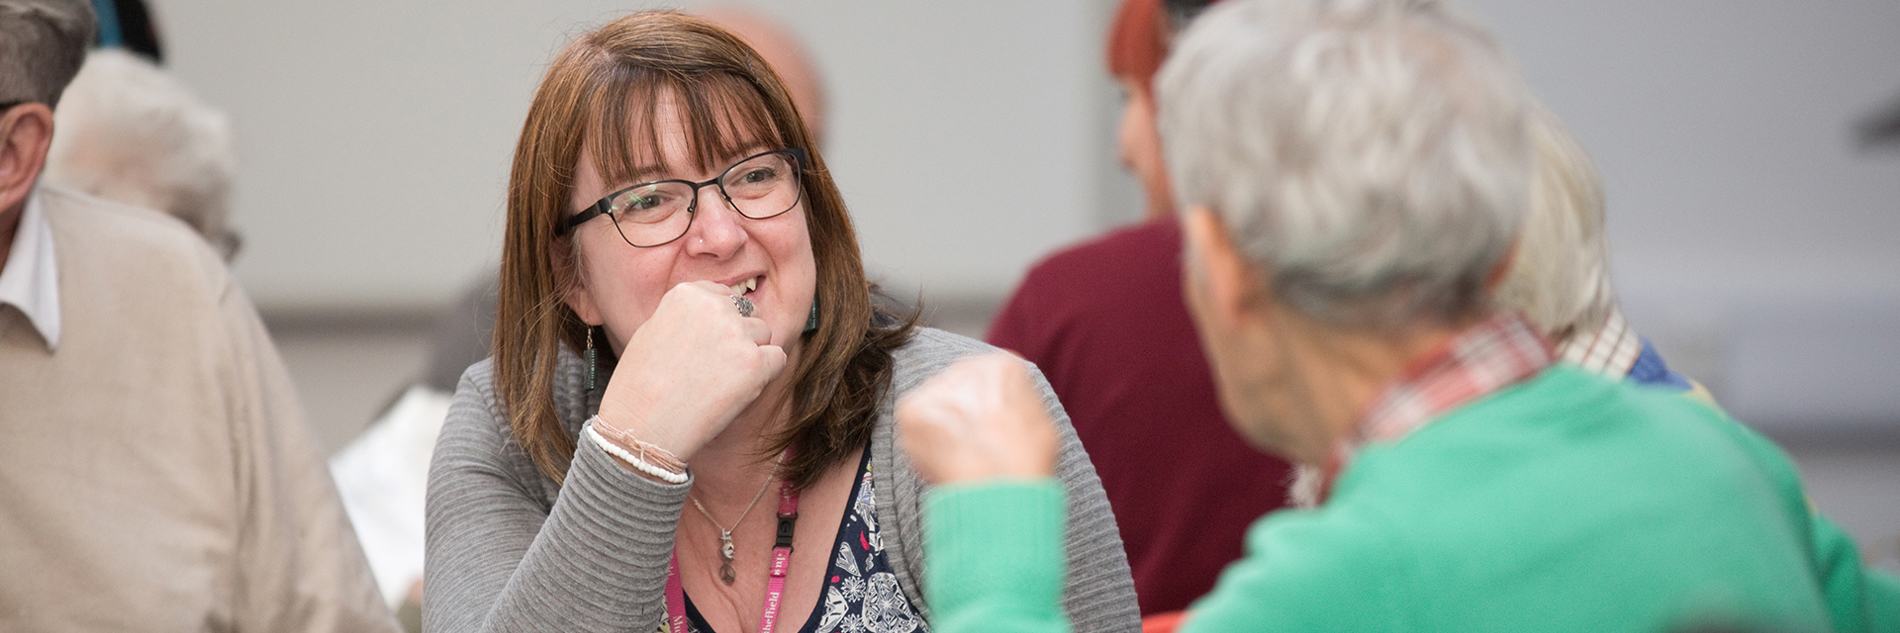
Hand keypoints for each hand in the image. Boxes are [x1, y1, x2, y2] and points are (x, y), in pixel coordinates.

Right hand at [595, 281, 787, 460]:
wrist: (642, 424)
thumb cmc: (640, 385)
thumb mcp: (653, 330)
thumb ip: (687, 315)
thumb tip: (716, 310)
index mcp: (687, 293)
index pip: (723, 296)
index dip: (719, 325)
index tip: (706, 348)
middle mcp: (714, 306)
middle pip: (746, 314)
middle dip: (737, 338)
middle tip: (714, 369)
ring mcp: (736, 333)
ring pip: (764, 335)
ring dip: (751, 356)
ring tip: (721, 382)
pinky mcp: (754, 362)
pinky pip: (777, 359)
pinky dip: (765, 375)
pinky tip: (740, 391)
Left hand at [896, 353, 1057, 484]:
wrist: (1003, 492)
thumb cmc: (1026, 465)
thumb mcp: (1038, 420)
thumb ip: (1014, 402)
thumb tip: (997, 404)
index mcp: (1004, 365)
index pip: (986, 381)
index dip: (986, 411)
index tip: (988, 432)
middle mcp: (968, 366)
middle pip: (958, 389)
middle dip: (960, 415)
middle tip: (971, 446)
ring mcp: (937, 386)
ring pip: (935, 405)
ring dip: (940, 427)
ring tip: (960, 454)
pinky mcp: (912, 408)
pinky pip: (914, 425)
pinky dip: (924, 444)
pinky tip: (945, 457)